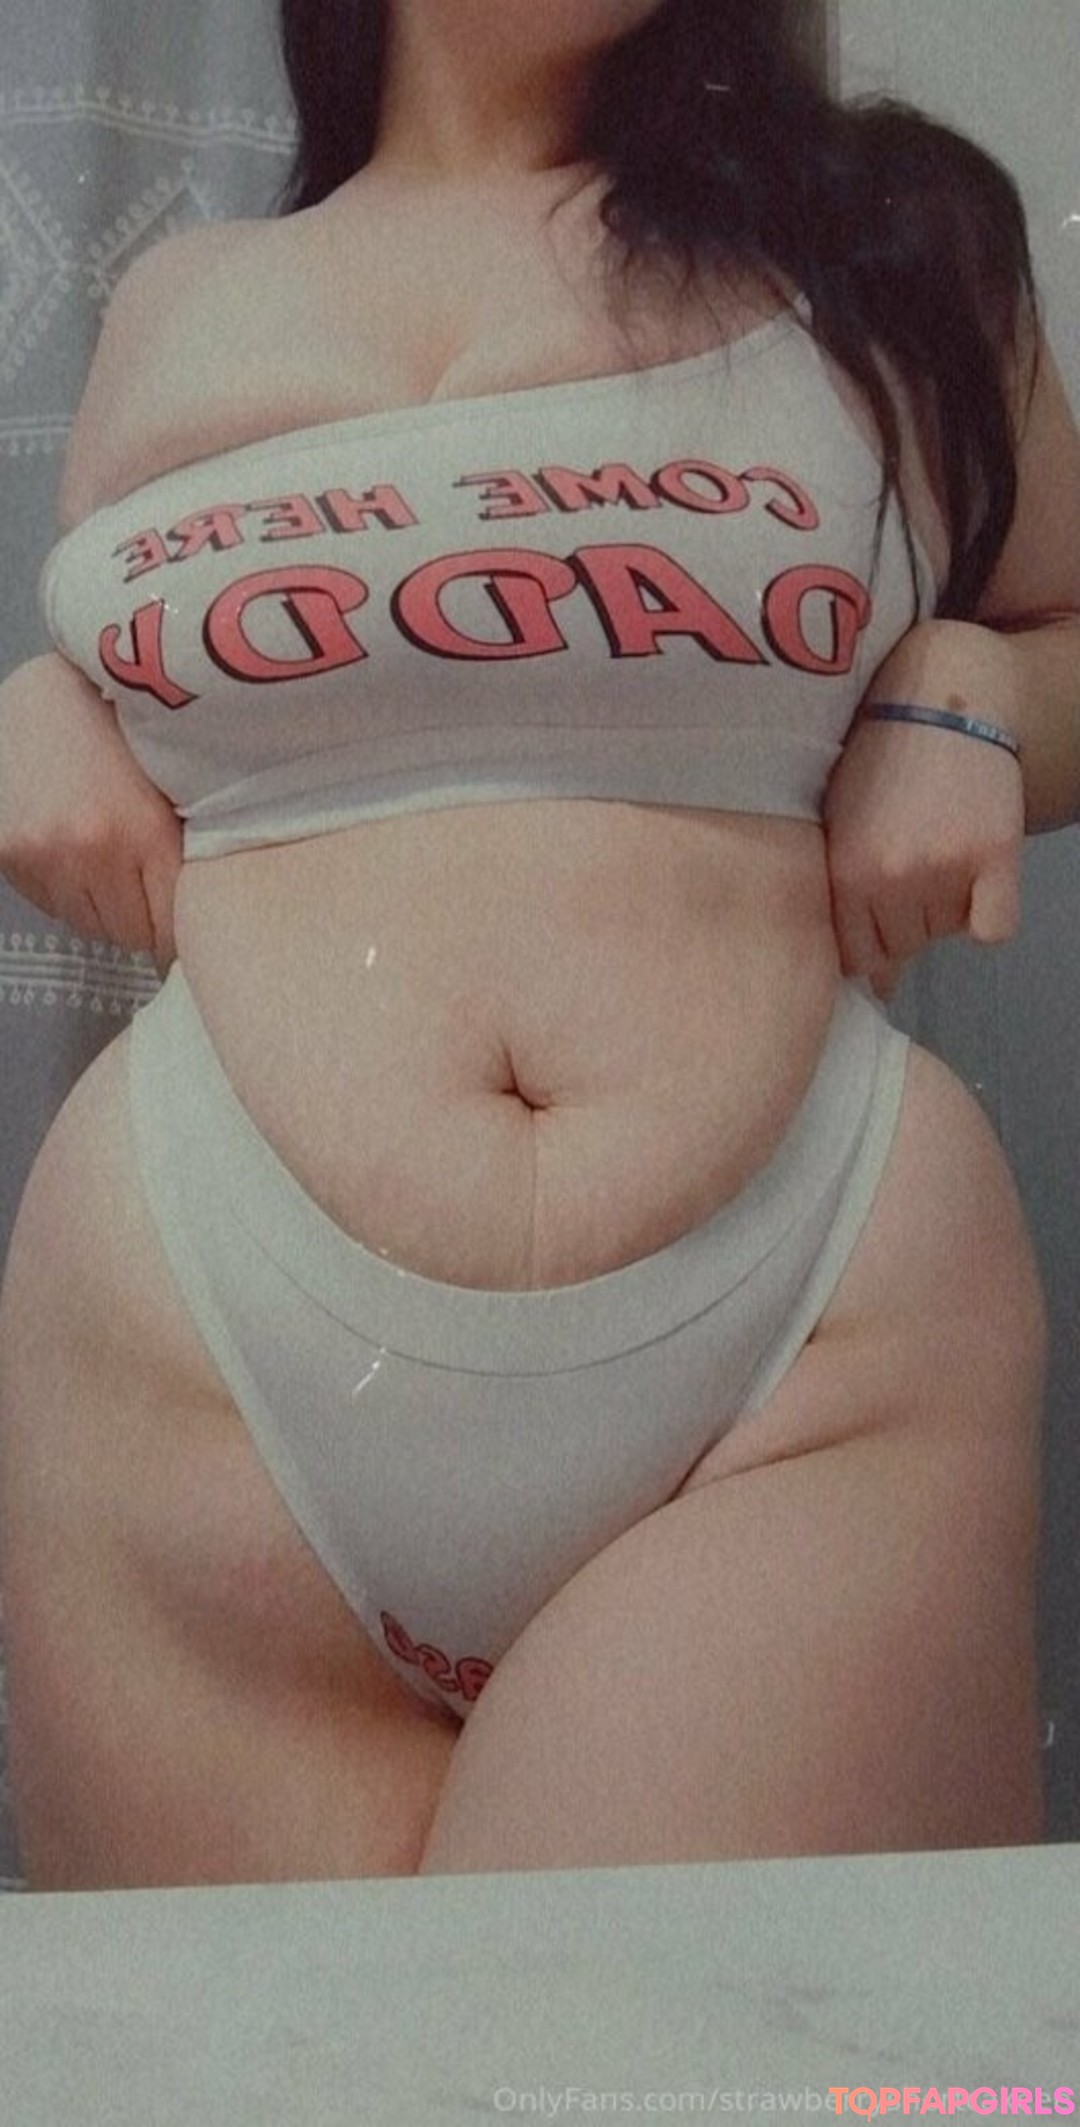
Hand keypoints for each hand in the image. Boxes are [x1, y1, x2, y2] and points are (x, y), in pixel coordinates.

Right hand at [0, 652, 181, 969]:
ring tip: (108, 857)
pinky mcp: (10, 855)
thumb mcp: (173, 791)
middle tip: (144, 878)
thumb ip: (187, 856)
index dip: (179, 927)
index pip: (170, 934)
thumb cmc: (126, 738)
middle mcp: (89, 851)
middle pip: (128, 936)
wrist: (48, 697)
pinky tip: (74, 847)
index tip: (181, 914)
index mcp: (145, 834)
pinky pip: (51, 905)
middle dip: (142, 916)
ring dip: (104, 906)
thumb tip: (206, 925)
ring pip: (89, 925)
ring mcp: (43, 855)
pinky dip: (67, 890)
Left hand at [824, 623, 1025, 998]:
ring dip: (945, 909)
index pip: (856, 957)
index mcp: (843, 874)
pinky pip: (994, 929)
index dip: (869, 945)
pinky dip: (988, 914)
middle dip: (906, 921)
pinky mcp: (995, 856)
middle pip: (903, 947)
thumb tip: (873, 983)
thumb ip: (841, 898)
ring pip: (946, 934)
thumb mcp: (839, 826)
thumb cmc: (876, 761)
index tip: (877, 921)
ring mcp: (945, 870)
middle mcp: (891, 880)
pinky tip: (975, 877)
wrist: (942, 700)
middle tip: (913, 864)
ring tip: (938, 849)